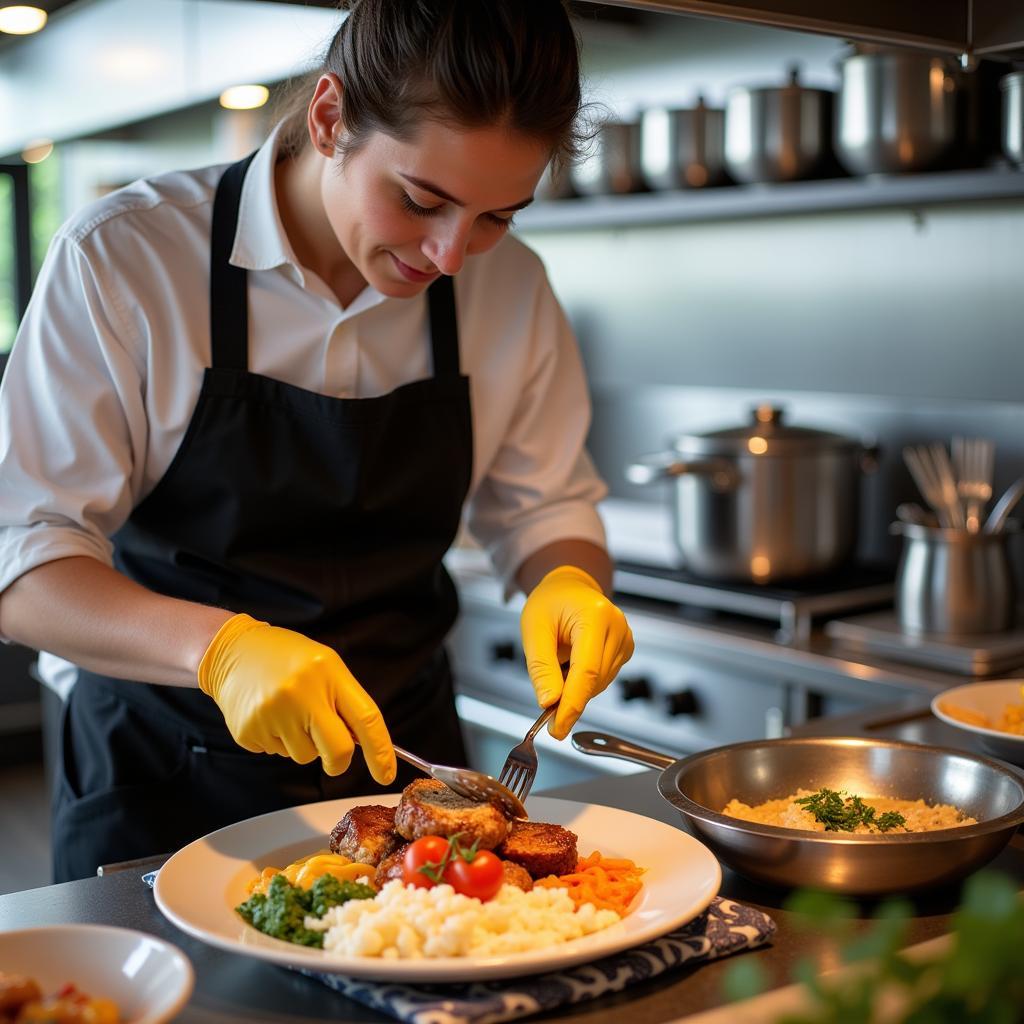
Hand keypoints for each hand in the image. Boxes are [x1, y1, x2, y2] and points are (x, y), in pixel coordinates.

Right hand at [197, 613, 395, 782]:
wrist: (235, 652)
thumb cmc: (288, 658)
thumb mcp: (326, 665)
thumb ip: (345, 701)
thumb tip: (363, 744)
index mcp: (327, 673)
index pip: (366, 719)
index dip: (381, 751)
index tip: (386, 774)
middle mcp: (301, 694)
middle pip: (338, 751)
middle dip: (339, 760)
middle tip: (332, 752)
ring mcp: (273, 715)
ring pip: (306, 756)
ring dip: (304, 744)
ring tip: (289, 713)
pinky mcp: (250, 732)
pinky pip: (278, 754)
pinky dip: (280, 741)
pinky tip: (270, 716)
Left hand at [520, 565, 634, 739]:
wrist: (567, 588)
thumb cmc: (550, 603)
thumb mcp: (534, 630)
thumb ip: (541, 668)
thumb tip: (549, 702)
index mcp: (595, 615)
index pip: (586, 670)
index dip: (572, 704)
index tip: (557, 728)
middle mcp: (617, 626)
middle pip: (594, 681)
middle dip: (569, 699)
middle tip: (546, 705)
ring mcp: (625, 638)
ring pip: (599, 684)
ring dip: (575, 687)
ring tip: (558, 662)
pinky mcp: (625, 650)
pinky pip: (603, 679)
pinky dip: (584, 682)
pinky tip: (573, 663)